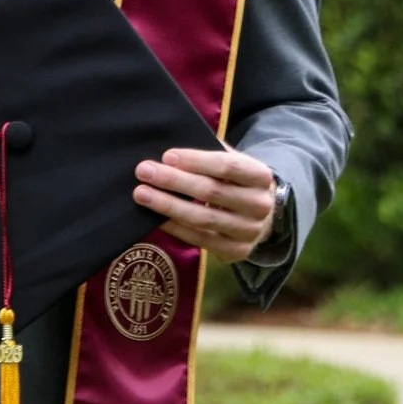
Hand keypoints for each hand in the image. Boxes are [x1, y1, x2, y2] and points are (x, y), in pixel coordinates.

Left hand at [135, 143, 280, 260]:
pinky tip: (156, 218)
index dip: (196, 161)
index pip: (227, 166)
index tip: (166, 155)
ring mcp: (250, 231)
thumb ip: (211, 152)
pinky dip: (175, 228)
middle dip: (174, 181)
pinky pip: (200, 239)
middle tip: (144, 172)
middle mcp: (260, 205)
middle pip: (211, 192)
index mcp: (261, 176)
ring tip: (141, 194)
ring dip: (168, 206)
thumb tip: (171, 152)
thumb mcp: (234, 162)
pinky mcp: (237, 251)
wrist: (261, 216)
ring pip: (203, 218)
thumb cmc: (237, 182)